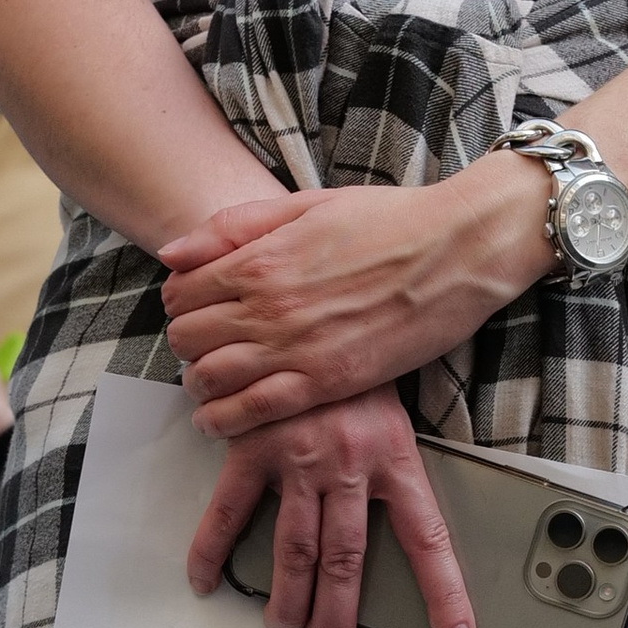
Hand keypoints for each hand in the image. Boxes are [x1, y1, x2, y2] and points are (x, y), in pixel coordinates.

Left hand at [160, 159, 553, 438]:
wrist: (455, 251)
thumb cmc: (389, 222)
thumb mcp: (305, 206)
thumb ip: (234, 227)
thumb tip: (172, 252)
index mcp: (260, 257)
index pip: (181, 291)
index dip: (178, 303)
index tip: (194, 309)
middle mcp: (268, 305)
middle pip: (188, 337)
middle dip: (186, 344)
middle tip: (202, 348)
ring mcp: (296, 348)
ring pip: (212, 377)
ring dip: (199, 384)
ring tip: (208, 385)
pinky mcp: (328, 382)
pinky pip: (255, 411)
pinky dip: (225, 419)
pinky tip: (218, 421)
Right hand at [186, 388, 474, 627]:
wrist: (305, 307)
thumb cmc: (354, 366)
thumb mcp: (393, 412)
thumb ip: (395, 467)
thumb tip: (408, 528)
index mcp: (395, 459)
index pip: (428, 540)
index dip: (446, 595)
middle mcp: (348, 465)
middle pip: (346, 562)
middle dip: (337, 616)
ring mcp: (298, 458)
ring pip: (295, 549)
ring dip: (288, 598)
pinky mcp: (252, 445)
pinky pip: (230, 509)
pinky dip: (214, 549)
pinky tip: (208, 579)